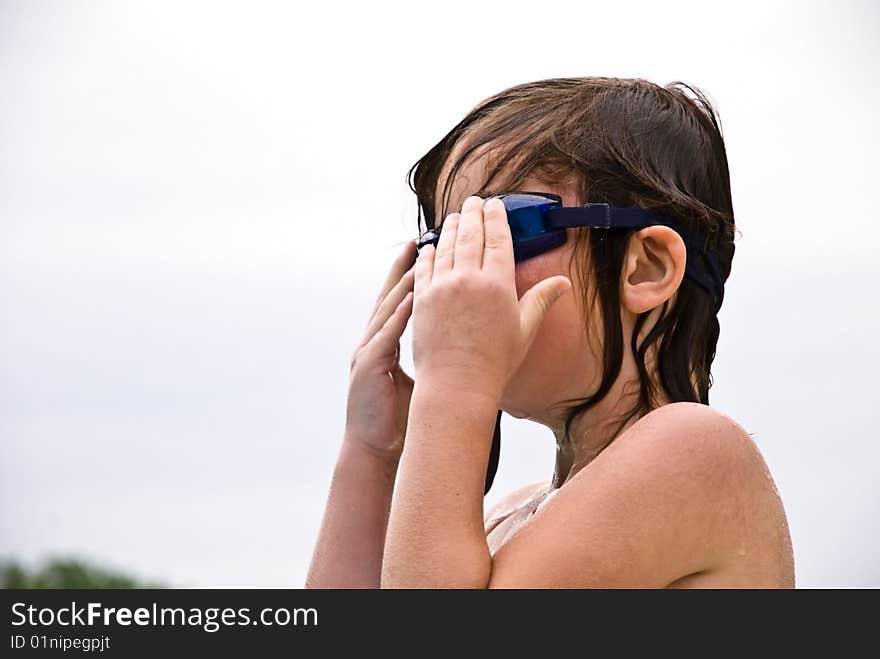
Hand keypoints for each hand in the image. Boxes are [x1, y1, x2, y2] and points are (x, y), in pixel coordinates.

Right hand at [345, 240, 416, 456]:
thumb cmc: (400, 415)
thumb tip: (457, 335)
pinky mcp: (367, 368)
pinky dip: (396, 318)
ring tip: (419, 260)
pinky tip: (410, 301)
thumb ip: (429, 350)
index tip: (428, 248)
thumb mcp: (418, 375)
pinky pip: (383, 338)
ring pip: (385, 311)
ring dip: (401, 285)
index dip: (411, 274)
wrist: (377, 448)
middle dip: (403, 267)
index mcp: (385, 341)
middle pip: (388, 297)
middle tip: (419, 240)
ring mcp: (367, 352)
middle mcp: (373, 340)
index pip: (400, 300)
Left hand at [412, 196, 570, 396]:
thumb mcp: (524, 330)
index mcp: (498, 284)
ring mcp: (443, 286)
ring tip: (453, 216)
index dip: (497, 217)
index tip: (495, 205)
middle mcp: (469, 279)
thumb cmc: (495, 362)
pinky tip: (431, 245)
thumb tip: (564, 282)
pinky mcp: (423, 297)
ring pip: (446, 245)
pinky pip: (424, 266)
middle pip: (470, 234)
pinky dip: (428, 251)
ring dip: (450, 227)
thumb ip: (541, 300)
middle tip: (473, 202)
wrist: (457, 384)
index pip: (499, 238)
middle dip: (472, 213)